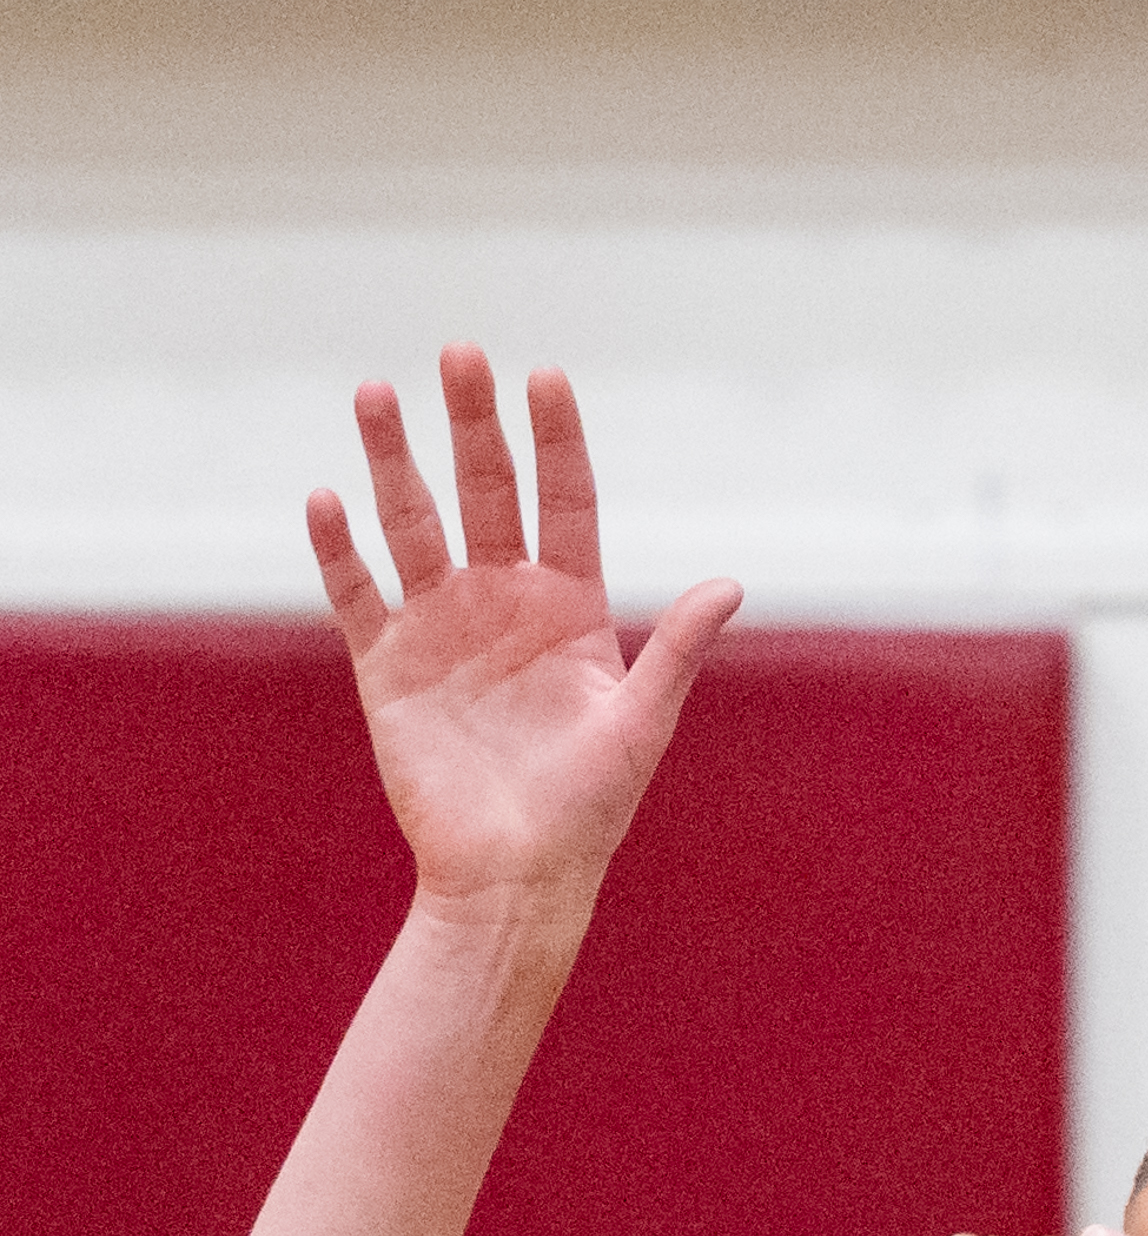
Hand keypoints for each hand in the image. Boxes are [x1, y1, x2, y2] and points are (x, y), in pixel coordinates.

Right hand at [310, 347, 741, 915]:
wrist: (515, 880)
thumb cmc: (588, 811)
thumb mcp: (641, 726)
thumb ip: (679, 651)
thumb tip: (732, 583)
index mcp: (570, 606)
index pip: (563, 502)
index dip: (555, 441)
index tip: (544, 378)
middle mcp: (502, 600)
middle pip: (485, 491)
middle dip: (471, 424)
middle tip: (459, 355)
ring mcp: (441, 627)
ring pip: (412, 523)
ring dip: (392, 460)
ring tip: (375, 394)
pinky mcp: (388, 665)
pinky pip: (357, 594)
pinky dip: (340, 550)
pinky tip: (328, 500)